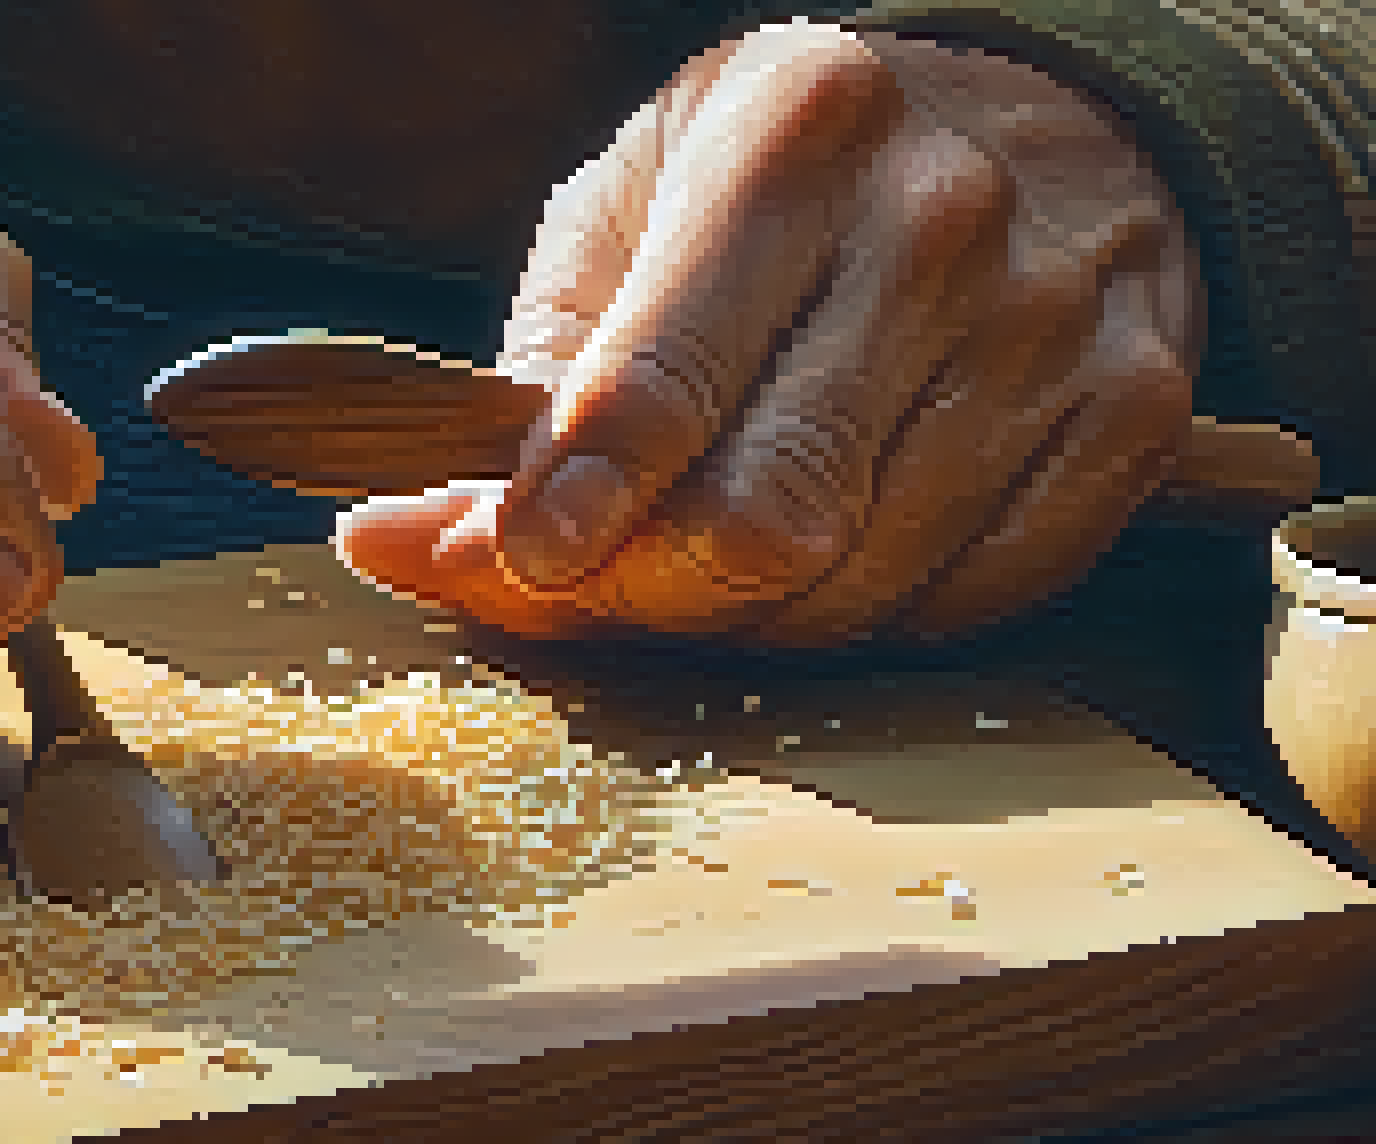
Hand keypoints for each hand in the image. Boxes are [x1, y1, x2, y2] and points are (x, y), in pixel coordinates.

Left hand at [333, 21, 1205, 645]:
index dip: (580, 500)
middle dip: (647, 589)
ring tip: (697, 558)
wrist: (1024, 131)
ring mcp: (1054, 323)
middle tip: (587, 584)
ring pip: (861, 579)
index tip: (516, 560)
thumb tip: (406, 544)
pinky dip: (865, 615)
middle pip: (769, 513)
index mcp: (793, 132)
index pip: (669, 372)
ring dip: (744, 616)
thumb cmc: (775, 186)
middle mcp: (941, 220)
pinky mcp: (1131, 414)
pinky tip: (824, 555)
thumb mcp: (626, 220)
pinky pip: (967, 601)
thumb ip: (524, 388)